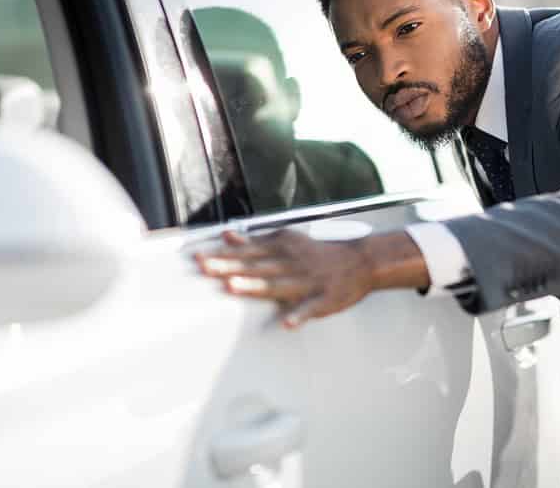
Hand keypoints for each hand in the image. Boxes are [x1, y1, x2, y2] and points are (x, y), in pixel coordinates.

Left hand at [195, 229, 375, 328]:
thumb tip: (227, 236)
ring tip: (233, 288)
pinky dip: (299, 315)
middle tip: (205, 268)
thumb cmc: (318, 254)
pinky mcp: (324, 299)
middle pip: (256, 266)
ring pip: (278, 285)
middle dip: (230, 267)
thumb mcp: (287, 241)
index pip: (247, 251)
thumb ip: (255, 241)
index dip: (222, 255)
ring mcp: (308, 281)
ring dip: (255, 286)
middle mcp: (292, 262)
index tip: (198, 257)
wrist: (361, 262)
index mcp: (282, 248)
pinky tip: (287, 323)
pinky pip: (310, 308)